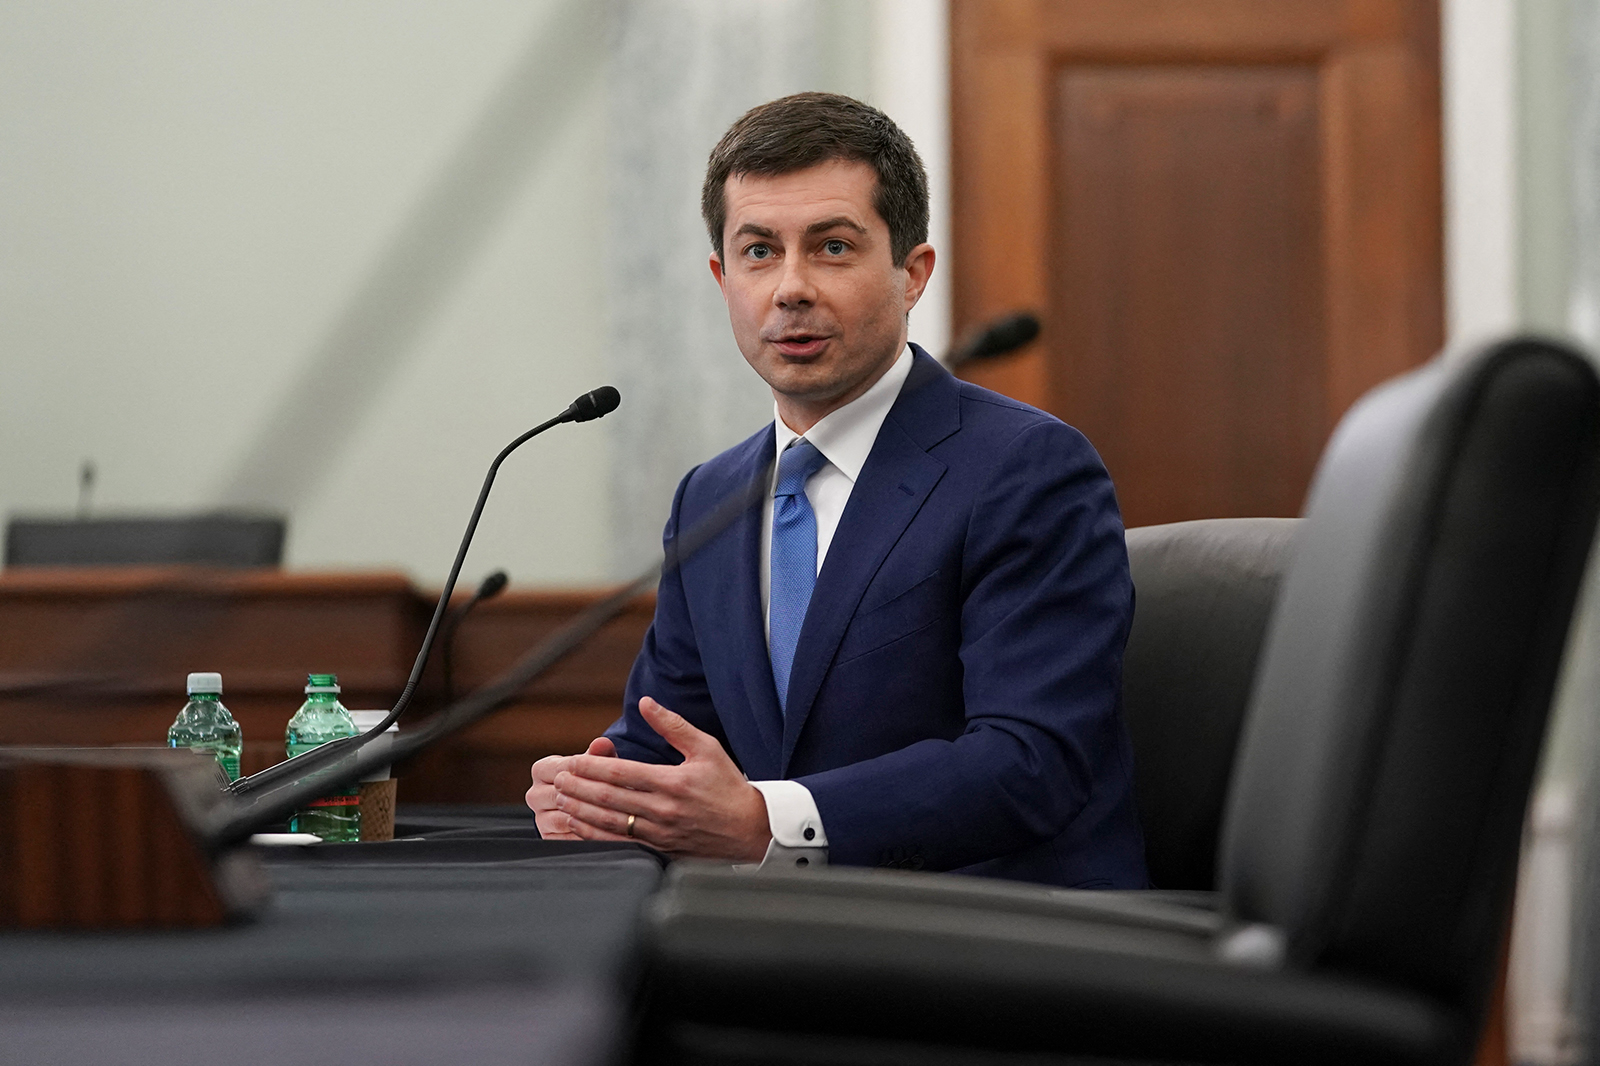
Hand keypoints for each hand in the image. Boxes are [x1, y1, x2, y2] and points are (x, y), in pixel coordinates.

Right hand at [527, 736, 615, 838]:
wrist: (595, 801)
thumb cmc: (595, 777)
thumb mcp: (599, 763)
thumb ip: (600, 753)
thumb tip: (602, 743)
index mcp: (541, 770)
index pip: (559, 771)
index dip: (583, 774)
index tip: (606, 776)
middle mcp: (534, 795)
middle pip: (557, 797)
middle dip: (585, 798)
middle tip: (612, 800)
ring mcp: (539, 818)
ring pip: (561, 819)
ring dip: (585, 818)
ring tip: (611, 816)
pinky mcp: (548, 838)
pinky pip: (566, 839)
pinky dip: (584, 835)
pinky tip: (604, 831)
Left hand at [553, 697, 771, 861]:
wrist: (751, 830)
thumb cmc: (728, 786)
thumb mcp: (706, 748)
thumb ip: (672, 725)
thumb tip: (646, 703)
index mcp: (672, 781)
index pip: (621, 773)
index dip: (591, 767)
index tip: (572, 761)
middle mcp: (663, 809)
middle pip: (609, 798)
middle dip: (579, 787)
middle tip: (558, 779)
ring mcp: (660, 832)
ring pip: (610, 822)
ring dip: (581, 810)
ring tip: (562, 799)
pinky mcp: (660, 849)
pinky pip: (620, 842)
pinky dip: (595, 834)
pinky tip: (580, 825)